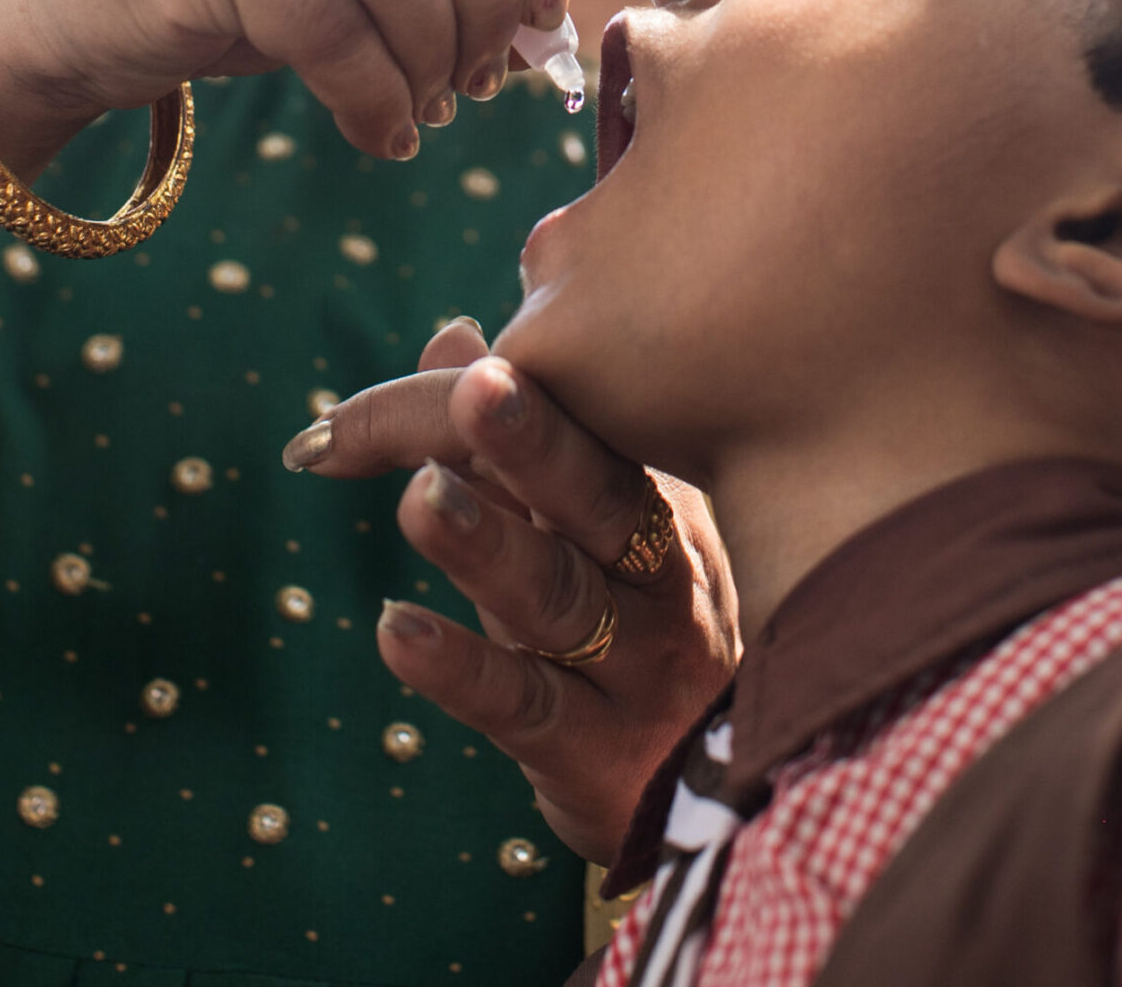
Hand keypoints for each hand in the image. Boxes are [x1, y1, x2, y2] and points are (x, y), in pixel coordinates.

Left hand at [285, 320, 739, 865]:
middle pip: (596, 495)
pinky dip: (462, 669)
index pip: (588, 429)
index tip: (448, 363)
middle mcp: (662, 573)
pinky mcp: (597, 753)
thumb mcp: (586, 533)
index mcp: (659, 499)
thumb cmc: (638, 628)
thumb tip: (451, 335)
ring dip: (489, 545)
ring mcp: (638, 665)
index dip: (510, 396)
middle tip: (479, 385)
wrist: (724, 786)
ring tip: (421, 499)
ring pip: (561, 596)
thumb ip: (517, 444)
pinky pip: (526, 704)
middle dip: (536, 440)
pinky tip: (397, 633)